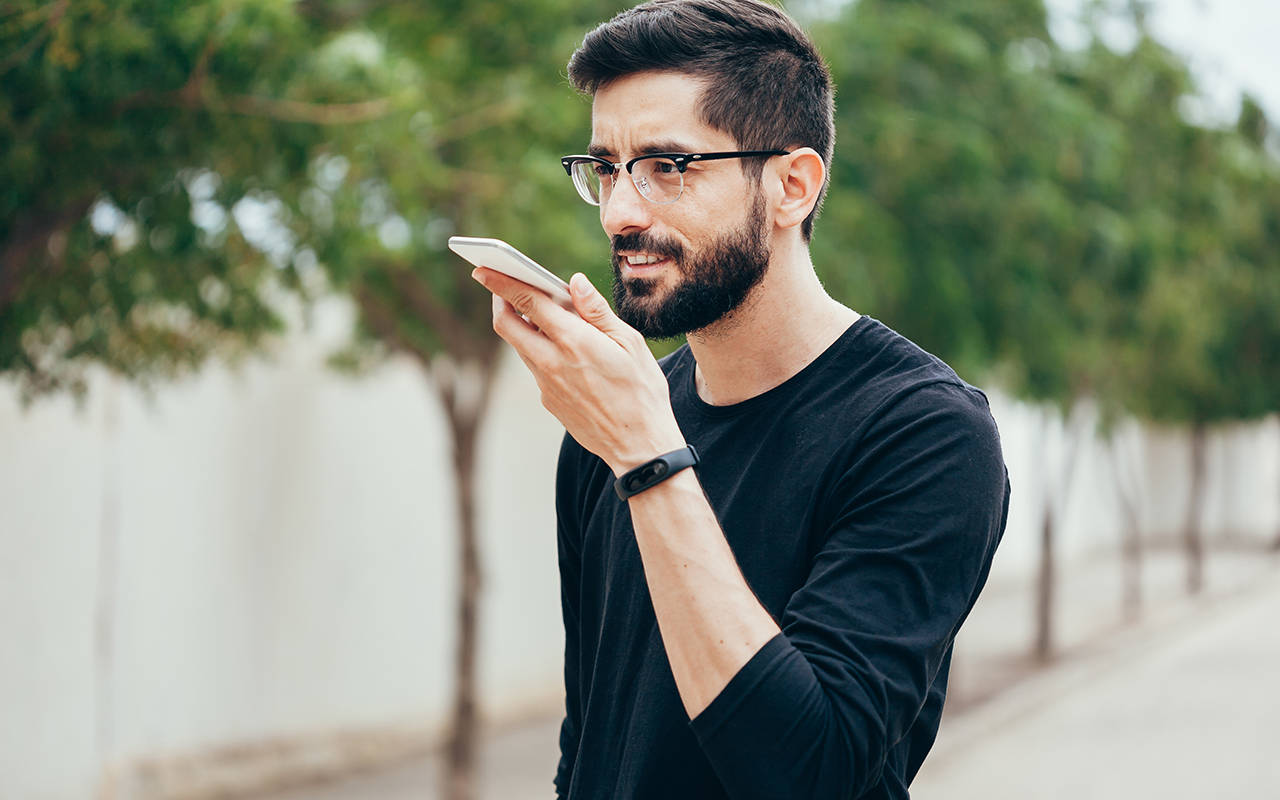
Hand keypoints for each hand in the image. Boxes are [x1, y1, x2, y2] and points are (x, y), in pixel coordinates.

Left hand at [473, 267, 685, 473]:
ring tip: (540, 313)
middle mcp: (552, 362)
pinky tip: (563, 349)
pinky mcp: (548, 401)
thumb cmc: (642, 391)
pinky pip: (536, 368)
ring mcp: (546, 384)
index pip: (526, 302)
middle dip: (499, 301)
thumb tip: (575, 283)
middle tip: (503, 286)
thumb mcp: (631, 343)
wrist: (639, 446)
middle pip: (506, 325)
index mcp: (574, 341)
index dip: (501, 281)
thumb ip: (598, 311)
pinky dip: (541, 351)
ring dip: (522, 326)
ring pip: (520, 347)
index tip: (484, 268)